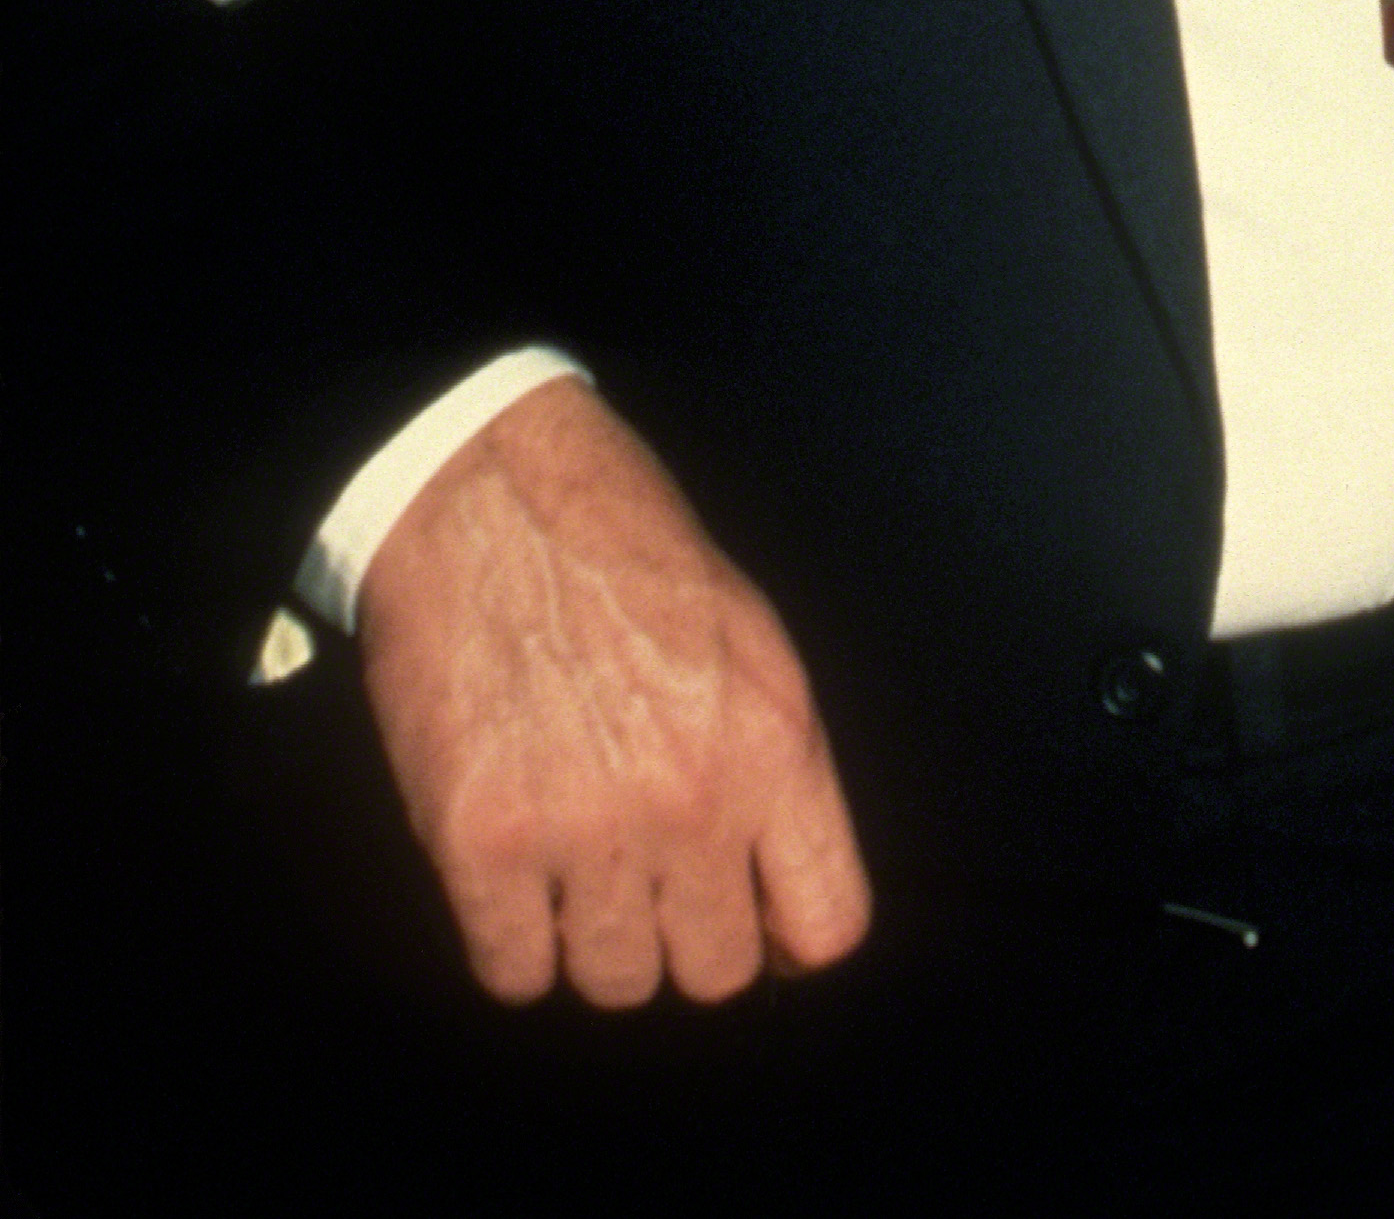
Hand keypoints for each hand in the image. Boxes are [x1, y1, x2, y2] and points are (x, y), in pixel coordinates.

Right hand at [355, 375, 872, 1005]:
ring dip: (592, 939)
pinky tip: (510, 868)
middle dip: (680, 934)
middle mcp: (694, 797)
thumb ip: (772, 763)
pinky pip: (513, 971)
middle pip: (713, 971)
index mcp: (774, 738)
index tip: (751, 917)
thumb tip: (777, 883)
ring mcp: (587, 827)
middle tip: (643, 874)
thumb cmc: (618, 547)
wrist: (488, 491)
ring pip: (614, 982)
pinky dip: (509, 939)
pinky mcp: (483, 843)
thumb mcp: (746, 637)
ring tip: (572, 858)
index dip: (786, 937)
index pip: (829, 922)